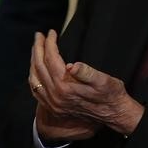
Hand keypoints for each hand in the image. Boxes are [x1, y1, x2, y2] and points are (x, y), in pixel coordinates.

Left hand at [29, 30, 143, 137]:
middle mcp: (55, 96)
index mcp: (66, 87)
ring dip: (33, 62)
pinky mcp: (54, 108)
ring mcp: (53, 103)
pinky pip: (37, 92)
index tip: (52, 32)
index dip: (50, 44)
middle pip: (39, 67)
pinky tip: (36, 71)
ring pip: (34, 79)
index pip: (51, 59)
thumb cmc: (111, 94)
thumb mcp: (104, 81)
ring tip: (36, 49)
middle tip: (39, 35)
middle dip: (38, 49)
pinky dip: (34, 78)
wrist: (114, 114)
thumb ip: (87, 73)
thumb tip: (73, 66)